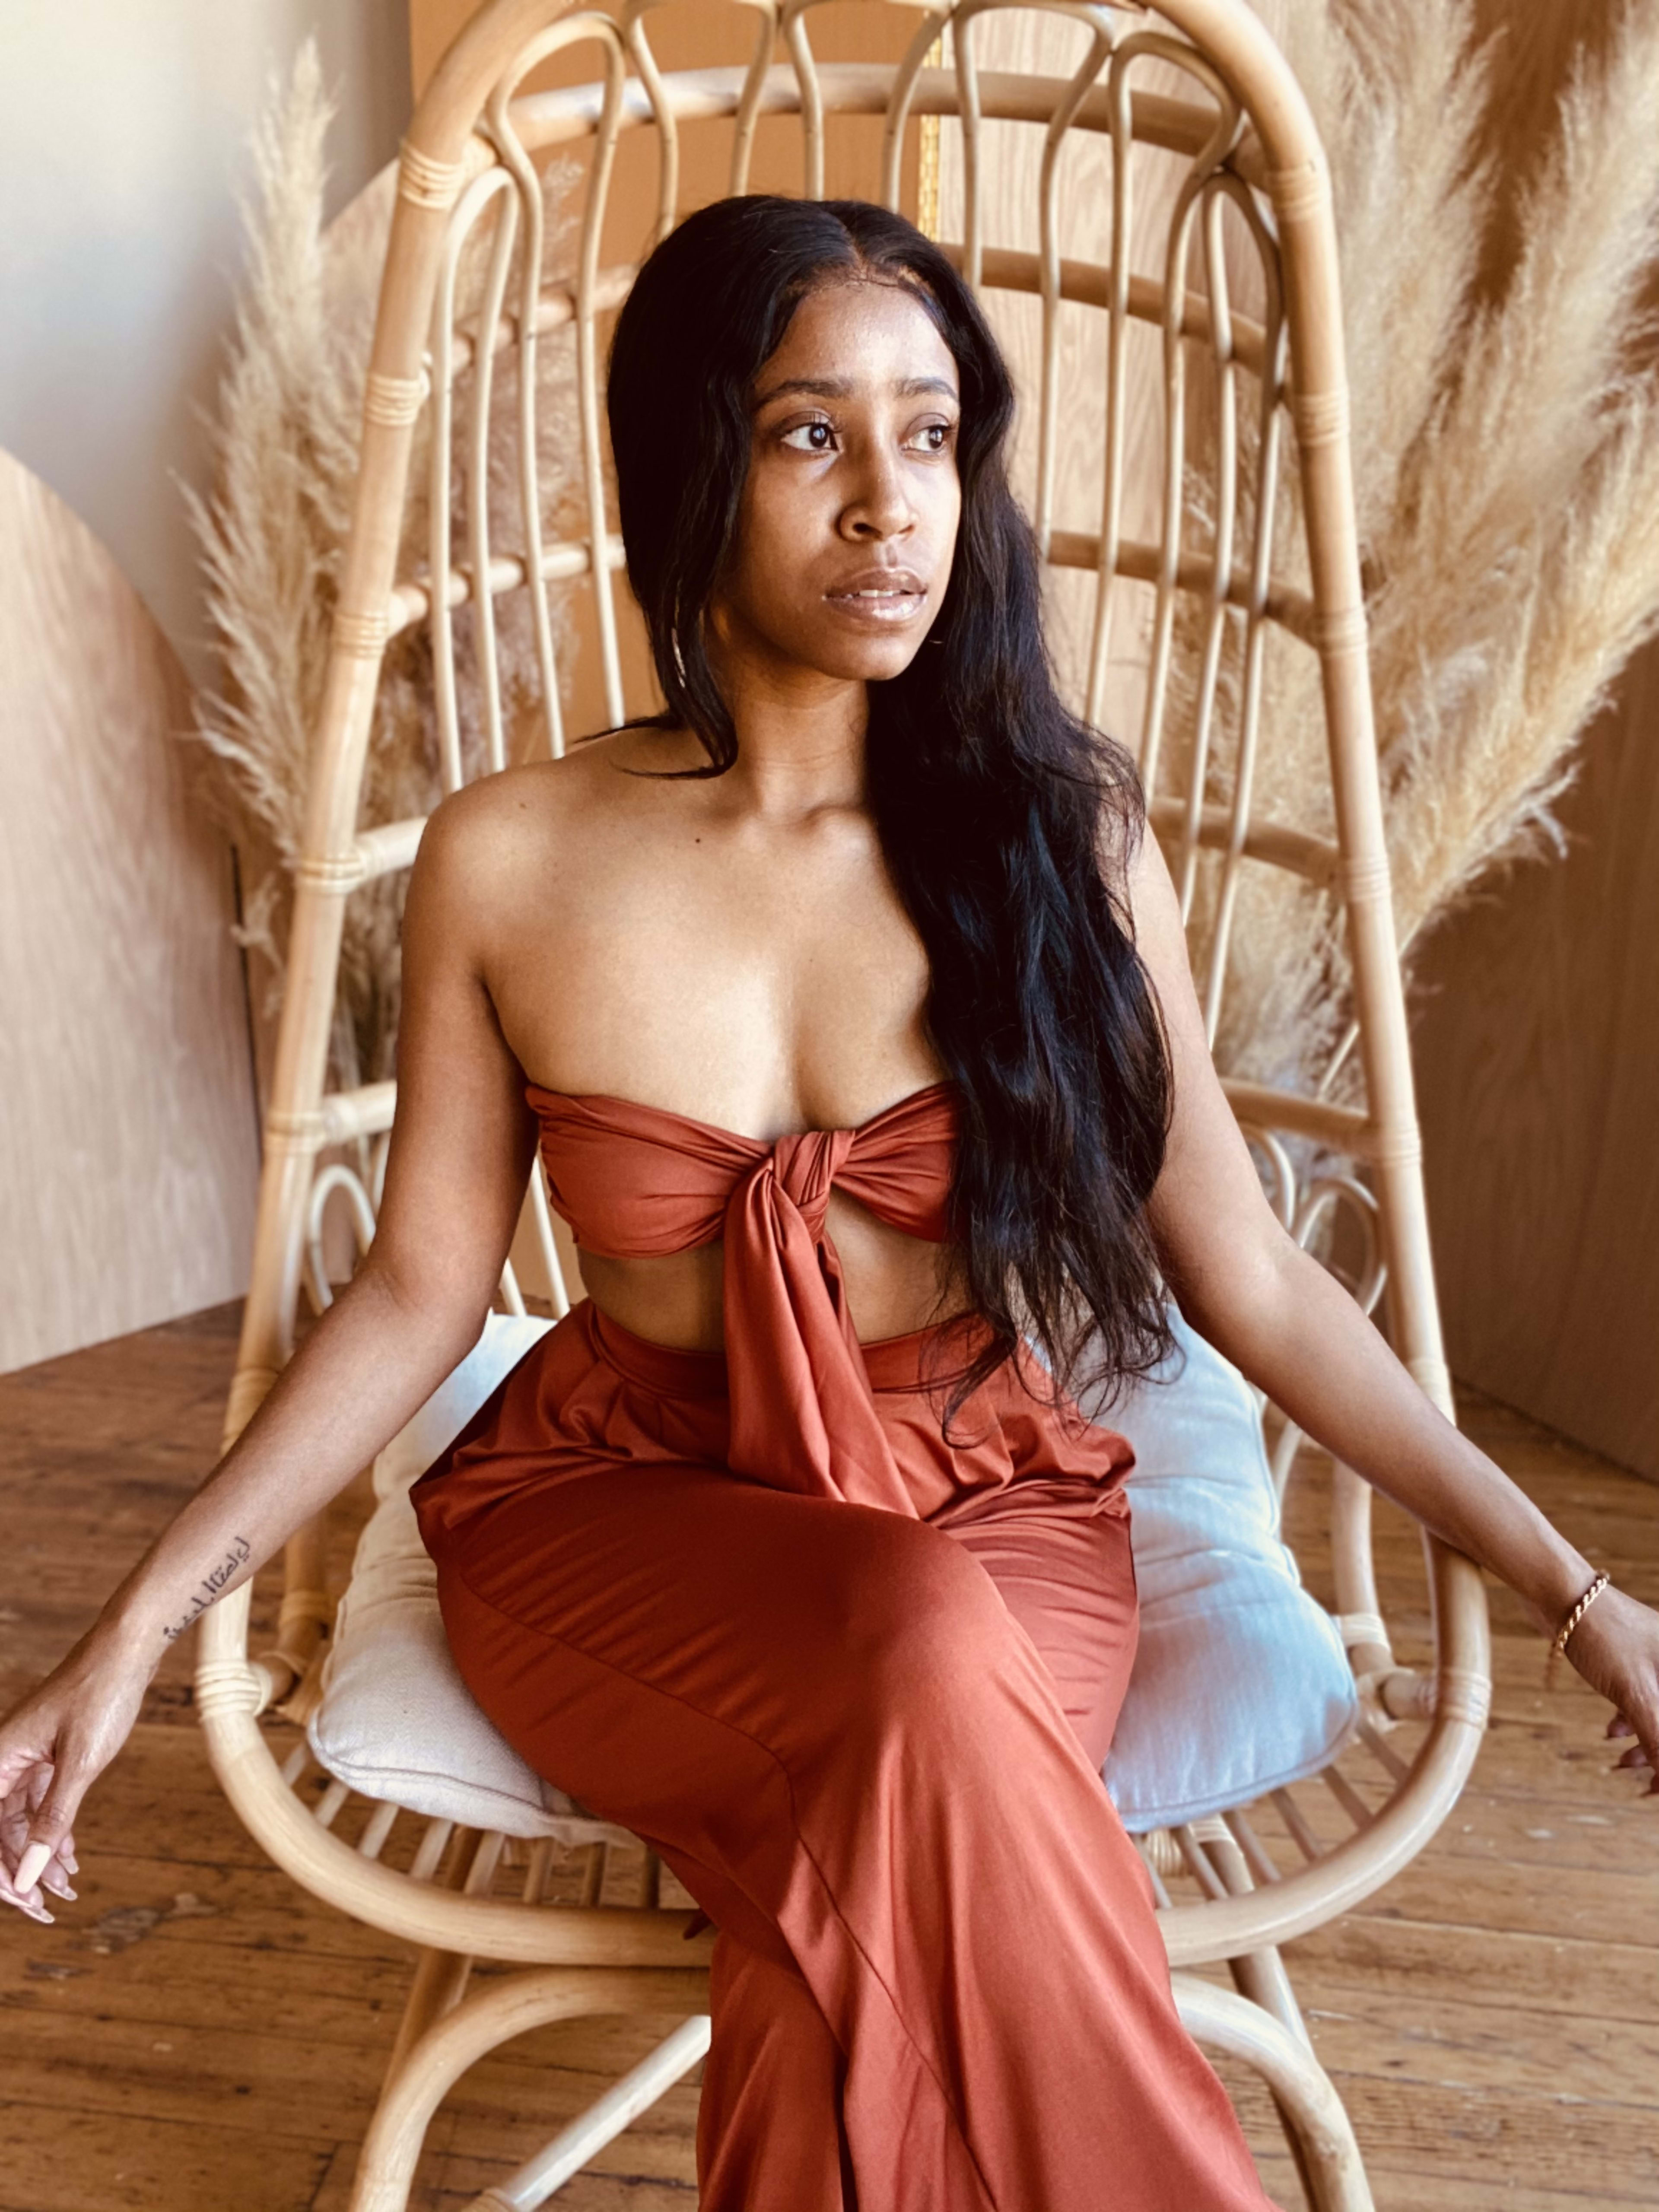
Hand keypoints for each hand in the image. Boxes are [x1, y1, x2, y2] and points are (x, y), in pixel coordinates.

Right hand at [0, 1629, 150, 1922]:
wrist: (128, 1646)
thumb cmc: (102, 1694)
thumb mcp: (80, 1764)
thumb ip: (52, 1820)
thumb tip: (28, 1874)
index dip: (1, 1872)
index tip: (25, 1901)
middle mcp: (5, 1760)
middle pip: (0, 1830)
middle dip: (21, 1871)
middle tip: (47, 1908)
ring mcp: (27, 1756)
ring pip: (21, 1819)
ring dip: (41, 1855)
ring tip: (66, 1888)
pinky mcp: (49, 1752)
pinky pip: (40, 1801)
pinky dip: (54, 1829)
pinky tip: (71, 1855)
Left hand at [1561, 1586, 1658, 1796]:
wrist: (1560, 1592)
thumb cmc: (1603, 1636)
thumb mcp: (1636, 1694)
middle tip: (1645, 1785)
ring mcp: (1656, 1659)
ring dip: (1646, 1741)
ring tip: (1623, 1762)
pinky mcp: (1633, 1660)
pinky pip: (1643, 1698)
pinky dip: (1631, 1719)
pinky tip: (1611, 1732)